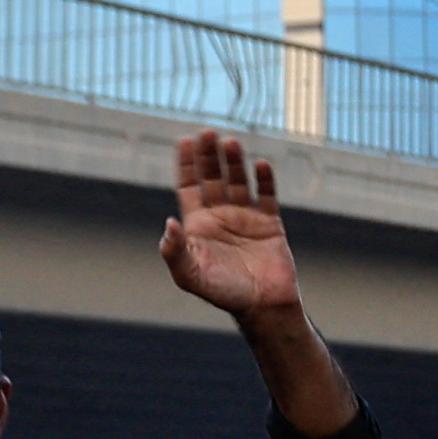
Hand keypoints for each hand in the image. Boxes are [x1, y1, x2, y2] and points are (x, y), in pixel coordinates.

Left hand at [158, 130, 302, 323]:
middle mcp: (220, 216)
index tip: (185, 140)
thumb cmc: (222, 293)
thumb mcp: (189, 275)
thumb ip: (174, 250)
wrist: (262, 306)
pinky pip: (267, 195)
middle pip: (212, 177)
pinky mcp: (269, 223)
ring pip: (239, 181)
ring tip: (231, 143)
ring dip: (234, 162)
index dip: (187, 163)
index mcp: (198, 225)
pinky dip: (265, 179)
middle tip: (208, 132)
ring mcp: (245, 218)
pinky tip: (261, 164)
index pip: (189, 186)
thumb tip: (168, 222)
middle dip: (209, 155)